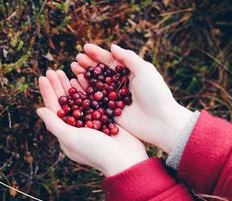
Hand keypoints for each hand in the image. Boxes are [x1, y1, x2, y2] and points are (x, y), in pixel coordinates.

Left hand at [37, 70, 147, 175]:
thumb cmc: (96, 151)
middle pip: (66, 102)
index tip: (43, 77)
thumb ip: (54, 124)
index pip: (54, 109)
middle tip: (53, 70)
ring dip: (72, 85)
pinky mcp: (105, 117)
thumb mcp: (71, 138)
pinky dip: (88, 89)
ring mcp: (92, 120)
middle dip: (59, 86)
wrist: (125, 159)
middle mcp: (78, 126)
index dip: (48, 93)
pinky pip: (94, 100)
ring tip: (66, 71)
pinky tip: (84, 78)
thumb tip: (39, 110)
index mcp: (67, 132)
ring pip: (80, 99)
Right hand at [71, 44, 192, 152]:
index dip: (98, 54)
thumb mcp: (145, 70)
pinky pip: (96, 99)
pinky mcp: (111, 111)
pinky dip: (86, 92)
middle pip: (101, 73)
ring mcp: (115, 98)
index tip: (85, 48)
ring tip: (73, 67)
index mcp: (130, 73)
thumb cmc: (155, 93)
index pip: (111, 61)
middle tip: (77, 59)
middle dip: (89, 65)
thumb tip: (112, 47)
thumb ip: (128, 58)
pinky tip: (76, 83)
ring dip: (85, 76)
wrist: (159, 121)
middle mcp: (121, 85)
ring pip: (97, 85)